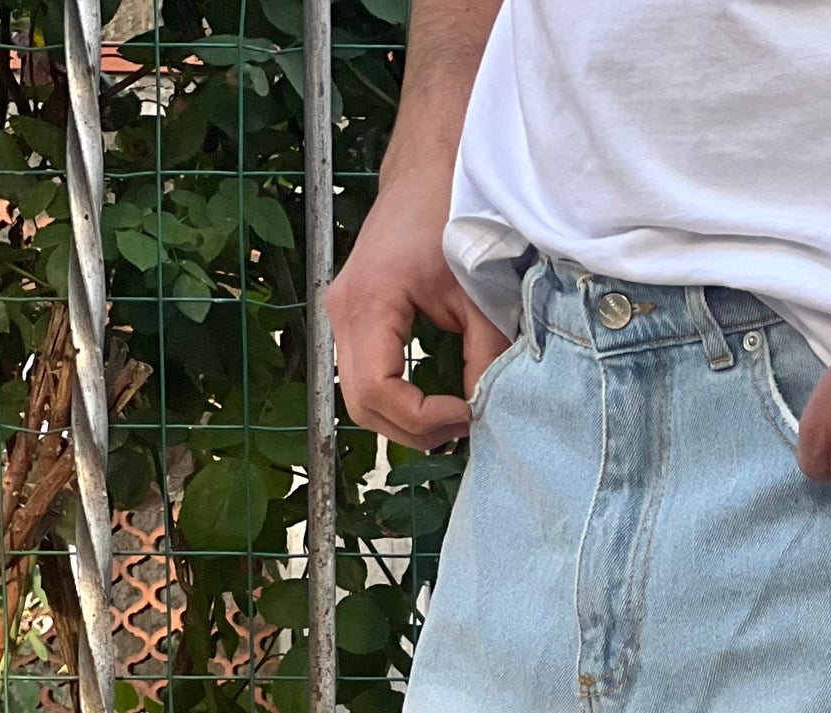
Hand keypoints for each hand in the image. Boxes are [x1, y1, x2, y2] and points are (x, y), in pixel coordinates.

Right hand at [325, 160, 507, 449]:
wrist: (429, 166)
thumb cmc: (453, 214)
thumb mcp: (480, 293)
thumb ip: (486, 358)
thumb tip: (489, 414)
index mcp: (367, 304)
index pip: (379, 394)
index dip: (424, 420)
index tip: (469, 414)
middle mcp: (341, 313)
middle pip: (363, 407)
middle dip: (414, 429)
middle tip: (465, 424)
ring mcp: (342, 317)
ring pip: (361, 400)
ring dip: (406, 421)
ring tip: (456, 414)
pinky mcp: (354, 318)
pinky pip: (366, 379)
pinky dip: (400, 401)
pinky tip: (438, 400)